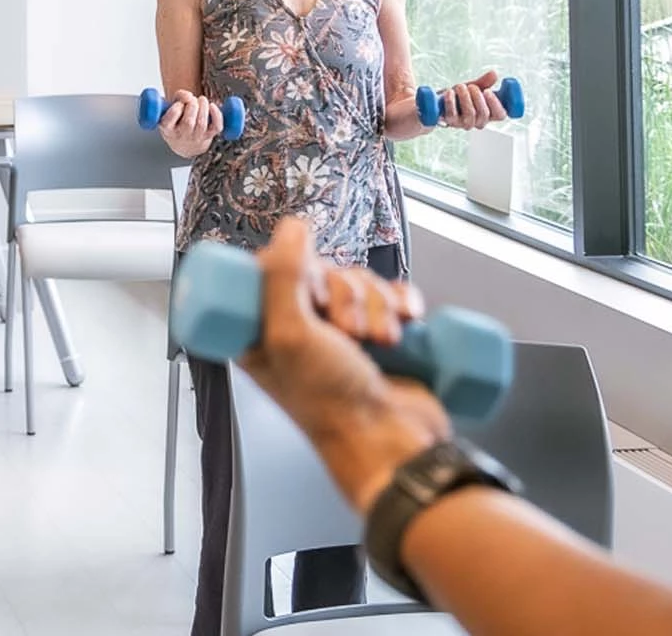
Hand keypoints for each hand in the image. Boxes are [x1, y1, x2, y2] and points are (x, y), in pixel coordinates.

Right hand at [157, 89, 222, 157]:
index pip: (170, 120)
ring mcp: (196, 138)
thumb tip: (189, 96)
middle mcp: (181, 136)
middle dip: (192, 105)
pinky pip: (216, 127)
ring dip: (203, 107)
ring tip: (202, 100)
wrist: (185, 142)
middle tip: (193, 99)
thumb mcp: (171, 108)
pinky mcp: (208, 137)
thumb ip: (179, 97)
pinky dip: (216, 115)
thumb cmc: (178, 120)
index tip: (179, 103)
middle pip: (188, 122)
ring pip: (202, 124)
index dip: (177, 108)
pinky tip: (212, 106)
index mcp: (167, 129)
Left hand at [236, 219, 450, 514]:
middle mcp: (301, 330)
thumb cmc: (330, 403)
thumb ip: (281, 276)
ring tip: (382, 344)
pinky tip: (408, 323)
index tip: (312, 298)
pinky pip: (394, 295)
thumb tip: (292, 228)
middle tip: (350, 334)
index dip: (300, 273)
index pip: (276, 268)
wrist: (391, 443)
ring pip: (362, 282)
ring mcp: (345, 334)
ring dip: (378, 305)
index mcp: (263, 331)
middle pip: (326, 271)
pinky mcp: (384, 336)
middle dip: (348, 296)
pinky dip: (404, 303)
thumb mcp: (289, 336)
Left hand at [433, 69, 509, 129]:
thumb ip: (484, 82)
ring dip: (465, 98)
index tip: (488, 91)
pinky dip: (451, 101)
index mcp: (489, 114)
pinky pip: (452, 114)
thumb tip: (494, 74)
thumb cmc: (460, 95)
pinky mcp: (450, 122)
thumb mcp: (473, 87)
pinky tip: (450, 92)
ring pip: (470, 114)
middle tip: (472, 86)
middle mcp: (478, 121)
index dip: (496, 104)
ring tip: (460, 86)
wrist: (440, 101)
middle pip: (484, 114)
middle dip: (478, 98)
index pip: (500, 115)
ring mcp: (464, 123)